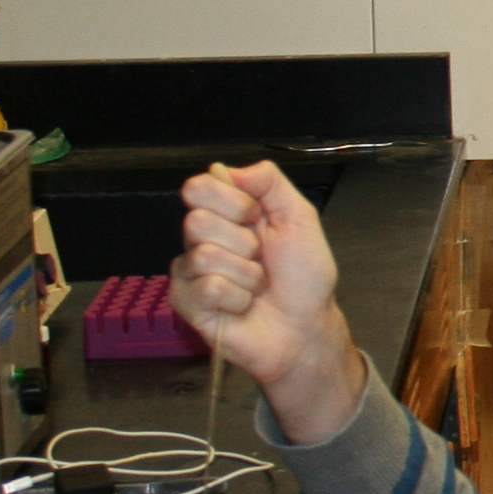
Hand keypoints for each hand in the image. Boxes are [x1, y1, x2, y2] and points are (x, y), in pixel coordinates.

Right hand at [172, 161, 362, 443]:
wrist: (306, 326)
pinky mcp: (186, 304)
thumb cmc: (304, 276)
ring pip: (204, 256)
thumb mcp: (299, 217)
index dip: (231, 201)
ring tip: (257, 285)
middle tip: (261, 258)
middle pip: (196, 220)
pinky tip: (243, 305)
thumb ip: (269, 181)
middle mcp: (202, 239)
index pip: (199, 186)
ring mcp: (191, 272)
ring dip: (246, 274)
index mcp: (226, 213)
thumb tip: (222, 167)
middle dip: (243, 242)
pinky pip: (207, 289)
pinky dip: (237, 298)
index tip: (258, 217)